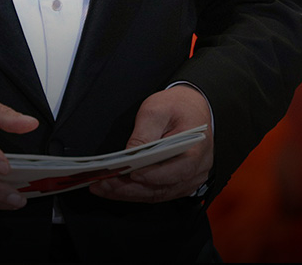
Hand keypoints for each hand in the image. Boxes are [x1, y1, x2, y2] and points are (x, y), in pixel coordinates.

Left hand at [90, 84, 212, 203]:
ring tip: (104, 188)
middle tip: (104, 185)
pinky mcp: (179, 184)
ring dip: (129, 193)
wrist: (191, 107)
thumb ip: (144, 133)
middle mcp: (196, 170)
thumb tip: (130, 155)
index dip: (152, 176)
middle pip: (162, 188)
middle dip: (130, 189)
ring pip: (157, 194)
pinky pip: (157, 193)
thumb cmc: (177, 107)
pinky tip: (118, 188)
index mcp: (195, 150)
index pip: (176, 170)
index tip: (129, 174)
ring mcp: (189, 180)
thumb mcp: (157, 110)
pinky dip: (137, 192)